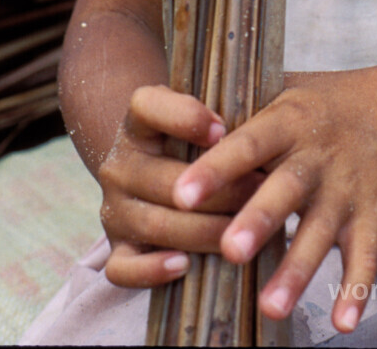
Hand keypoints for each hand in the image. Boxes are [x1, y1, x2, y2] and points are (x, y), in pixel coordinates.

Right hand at [100, 85, 259, 288]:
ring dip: (204, 231)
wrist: (162, 175)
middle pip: (165, 179)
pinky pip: (123, 268)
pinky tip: (186, 265)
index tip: (223, 130)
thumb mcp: (206, 120)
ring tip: (241, 232)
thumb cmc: (197, 143)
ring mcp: (115, 209)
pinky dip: (152, 271)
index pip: (146, 106)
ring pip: (155, 225)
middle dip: (219, 190)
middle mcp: (120, 164)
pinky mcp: (117, 249)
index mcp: (139, 122)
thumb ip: (223, 118)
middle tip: (261, 193)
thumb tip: (250, 126)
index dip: (183, 117)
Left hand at [172, 67, 376, 333]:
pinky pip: (365, 256)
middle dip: (258, 221)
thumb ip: (239, 106)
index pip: (247, 144)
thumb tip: (174, 111)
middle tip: (230, 251)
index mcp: (289, 120)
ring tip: (270, 307)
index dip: (216, 167)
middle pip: (285, 189)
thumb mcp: (288, 89)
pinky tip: (343, 321)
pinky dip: (356, 288)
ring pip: (320, 231)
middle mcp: (317, 155)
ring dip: (298, 270)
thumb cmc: (331, 101)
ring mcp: (347, 188)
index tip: (182, 193)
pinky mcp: (374, 215)